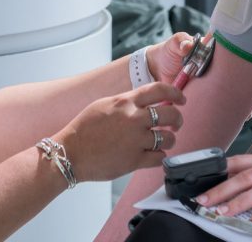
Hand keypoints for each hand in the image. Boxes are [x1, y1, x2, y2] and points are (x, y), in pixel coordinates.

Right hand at [55, 82, 185, 182]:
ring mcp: (135, 141)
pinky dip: (160, 156)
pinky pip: (159, 157)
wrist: (70, 153)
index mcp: (125, 102)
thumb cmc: (83, 129)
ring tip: (164, 140)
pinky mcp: (134, 161)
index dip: (175, 92)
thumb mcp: (104, 105)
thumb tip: (143, 102)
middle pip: (170, 113)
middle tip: (176, 123)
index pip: (159, 89)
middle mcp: (133, 119)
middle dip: (178, 118)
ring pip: (168, 138)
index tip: (181, 98)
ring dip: (170, 139)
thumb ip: (125, 102)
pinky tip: (154, 154)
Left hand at [145, 34, 251, 105]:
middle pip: (245, 80)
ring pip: (238, 97)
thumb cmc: (168, 54)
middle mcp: (221, 72)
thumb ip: (181, 42)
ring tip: (250, 110)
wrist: (154, 72)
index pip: (241, 58)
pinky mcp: (208, 102)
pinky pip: (223, 109)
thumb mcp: (175, 45)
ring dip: (248, 103)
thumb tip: (187, 46)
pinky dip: (232, 114)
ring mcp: (216, 88)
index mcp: (217, 55)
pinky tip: (236, 119)